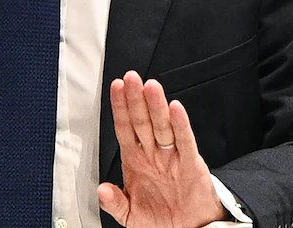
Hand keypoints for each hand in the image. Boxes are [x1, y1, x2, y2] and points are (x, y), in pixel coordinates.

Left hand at [98, 71, 227, 227]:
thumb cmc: (162, 219)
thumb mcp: (131, 216)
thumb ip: (115, 203)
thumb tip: (102, 190)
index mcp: (136, 162)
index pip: (126, 128)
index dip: (120, 108)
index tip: (116, 88)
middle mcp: (153, 155)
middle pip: (142, 121)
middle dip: (136, 99)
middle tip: (131, 78)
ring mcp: (172, 157)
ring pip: (162, 126)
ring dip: (156, 106)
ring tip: (150, 87)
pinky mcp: (191, 164)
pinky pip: (185, 141)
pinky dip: (181, 125)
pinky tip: (175, 109)